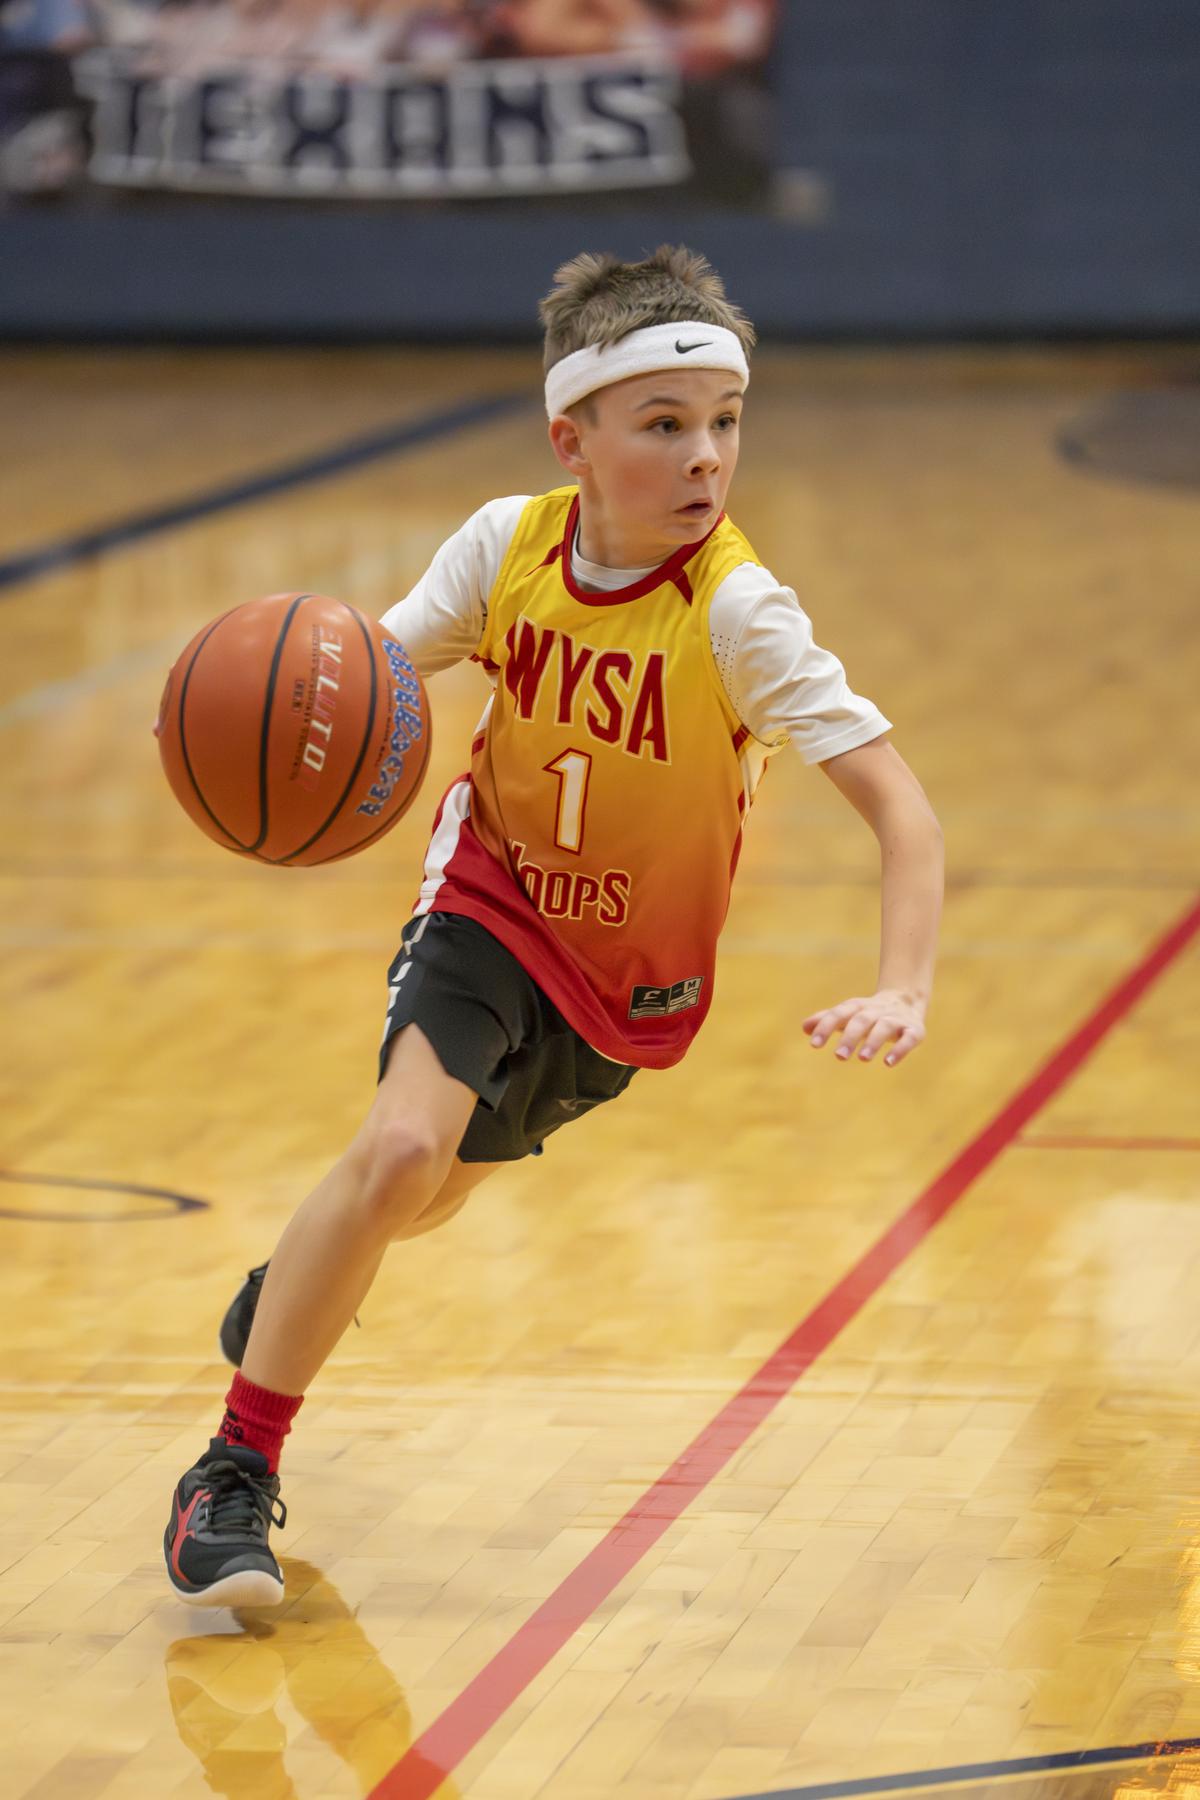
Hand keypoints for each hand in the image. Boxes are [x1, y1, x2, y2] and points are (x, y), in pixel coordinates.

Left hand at [802, 989, 926, 1066]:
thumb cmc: (869, 1013)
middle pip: (861, 1020)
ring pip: (884, 1027)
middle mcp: (876, 1011)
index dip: (826, 1026)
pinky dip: (900, 1049)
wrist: (907, 1000)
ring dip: (873, 1041)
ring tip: (863, 1058)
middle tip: (839, 1056)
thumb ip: (827, 1020)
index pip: (839, 1014)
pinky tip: (888, 1062)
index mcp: (858, 1007)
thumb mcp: (849, 1014)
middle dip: (850, 1037)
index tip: (814, 1044)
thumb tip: (804, 1028)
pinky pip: (909, 1037)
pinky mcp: (914, 1030)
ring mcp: (896, 1020)